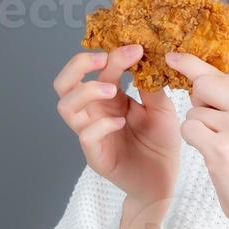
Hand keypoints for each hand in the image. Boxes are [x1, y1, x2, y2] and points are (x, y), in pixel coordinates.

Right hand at [53, 44, 180, 209]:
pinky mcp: (95, 155)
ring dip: (87, 91)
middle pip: (64, 84)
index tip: (136, 48)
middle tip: (103, 59)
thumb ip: (151, 85)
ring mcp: (91, 134)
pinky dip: (100, 124)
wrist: (164, 180)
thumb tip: (145, 57)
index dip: (113, 54)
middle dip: (78, 66)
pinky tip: (120, 122)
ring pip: (66, 107)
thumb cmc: (160, 143)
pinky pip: (85, 135)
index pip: (98, 69)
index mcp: (109, 98)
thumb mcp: (161, 108)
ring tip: (113, 90)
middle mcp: (94, 113)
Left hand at [164, 51, 228, 226]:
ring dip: (197, 129)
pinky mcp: (220, 147)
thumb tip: (195, 78)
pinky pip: (188, 129)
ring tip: (221, 147)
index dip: (191, 64)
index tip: (172, 56)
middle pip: (202, 85)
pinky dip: (193, 141)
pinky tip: (212, 155)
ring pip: (193, 111)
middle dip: (197, 104)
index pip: (218, 74)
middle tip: (215, 128)